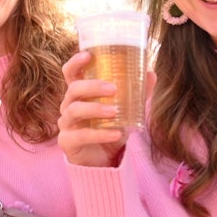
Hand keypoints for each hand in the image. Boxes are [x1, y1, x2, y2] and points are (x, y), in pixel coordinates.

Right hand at [58, 51, 147, 167]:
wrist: (101, 161)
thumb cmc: (108, 129)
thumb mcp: (125, 110)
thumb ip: (136, 93)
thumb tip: (151, 74)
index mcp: (79, 94)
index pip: (70, 73)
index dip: (75, 62)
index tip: (88, 55)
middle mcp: (68, 106)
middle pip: (73, 89)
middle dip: (92, 86)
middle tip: (113, 89)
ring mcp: (66, 124)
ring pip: (75, 111)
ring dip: (96, 109)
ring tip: (115, 112)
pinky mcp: (67, 142)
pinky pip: (80, 135)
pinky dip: (99, 134)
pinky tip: (115, 134)